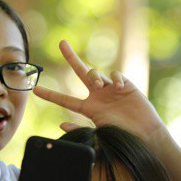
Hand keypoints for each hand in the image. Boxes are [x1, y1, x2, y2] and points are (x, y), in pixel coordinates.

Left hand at [35, 40, 167, 143]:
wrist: (145, 134)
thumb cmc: (123, 137)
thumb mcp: (99, 135)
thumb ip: (80, 130)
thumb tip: (61, 125)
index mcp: (90, 108)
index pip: (66, 100)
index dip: (51, 95)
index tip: (35, 90)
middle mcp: (98, 96)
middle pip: (81, 72)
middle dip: (70, 57)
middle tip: (61, 43)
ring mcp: (111, 89)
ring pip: (95, 73)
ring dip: (93, 76)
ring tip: (99, 85)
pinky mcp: (126, 85)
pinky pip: (115, 75)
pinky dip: (115, 78)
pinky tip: (119, 87)